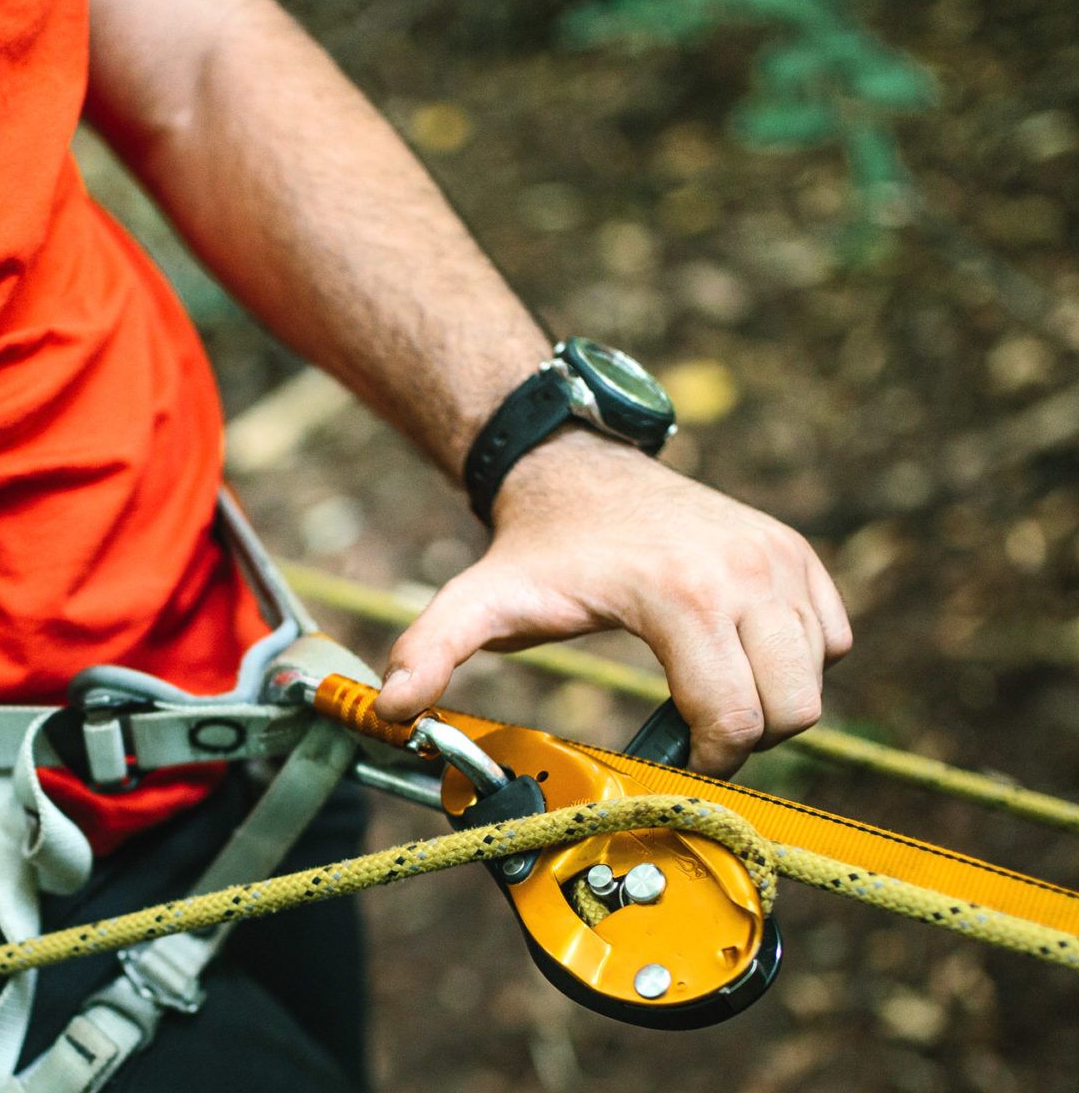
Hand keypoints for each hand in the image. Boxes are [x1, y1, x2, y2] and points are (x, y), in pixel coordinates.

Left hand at [374, 428, 851, 776]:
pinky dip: (799, 659)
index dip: (707, 760)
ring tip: (708, 685)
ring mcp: (780, 557)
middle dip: (745, 736)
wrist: (576, 469)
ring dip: (772, 698)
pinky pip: (834, 636)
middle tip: (692, 724)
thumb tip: (394, 714)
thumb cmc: (535, 549)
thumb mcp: (479, 601)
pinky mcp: (796, 551)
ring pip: (819, 677)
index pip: (736, 720)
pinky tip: (738, 649)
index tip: (674, 756)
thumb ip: (432, 652)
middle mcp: (747, 571)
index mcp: (681, 595)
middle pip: (793, 709)